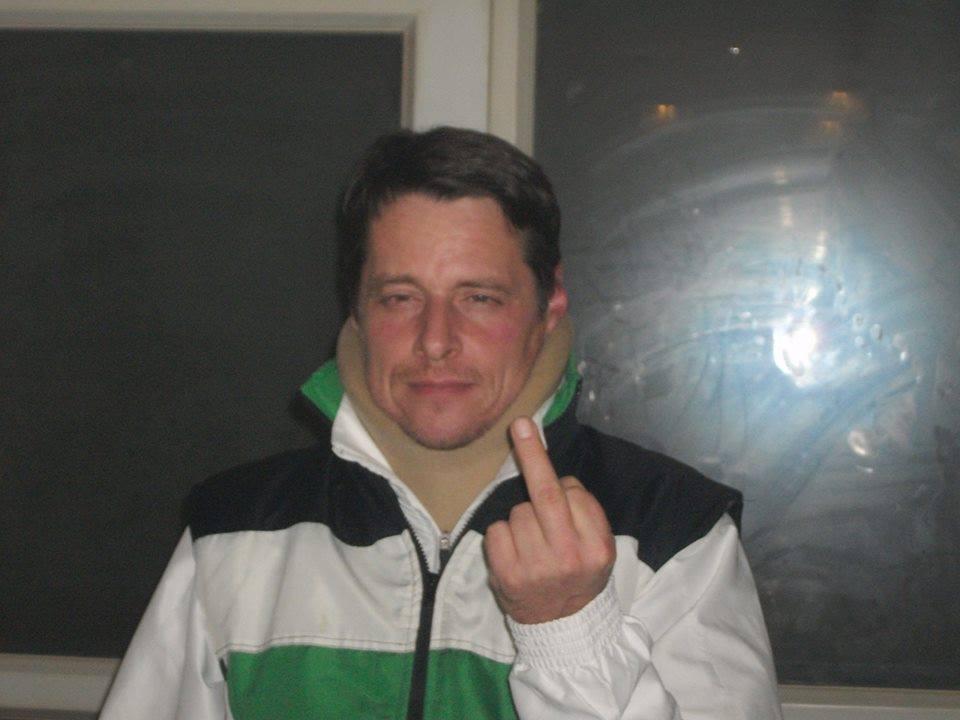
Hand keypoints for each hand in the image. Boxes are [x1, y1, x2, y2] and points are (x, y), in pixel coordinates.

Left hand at [483, 417, 615, 623]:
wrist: (561, 624)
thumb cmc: (580, 573)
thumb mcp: (599, 546)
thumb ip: (584, 511)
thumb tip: (558, 474)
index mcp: (597, 548)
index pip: (573, 494)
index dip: (561, 482)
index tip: (533, 431)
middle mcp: (569, 557)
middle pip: (545, 494)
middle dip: (532, 454)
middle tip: (520, 425)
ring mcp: (537, 568)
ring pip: (519, 512)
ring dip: (522, 518)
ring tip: (533, 543)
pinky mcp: (507, 576)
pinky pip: (498, 530)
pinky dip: (503, 535)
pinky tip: (516, 552)